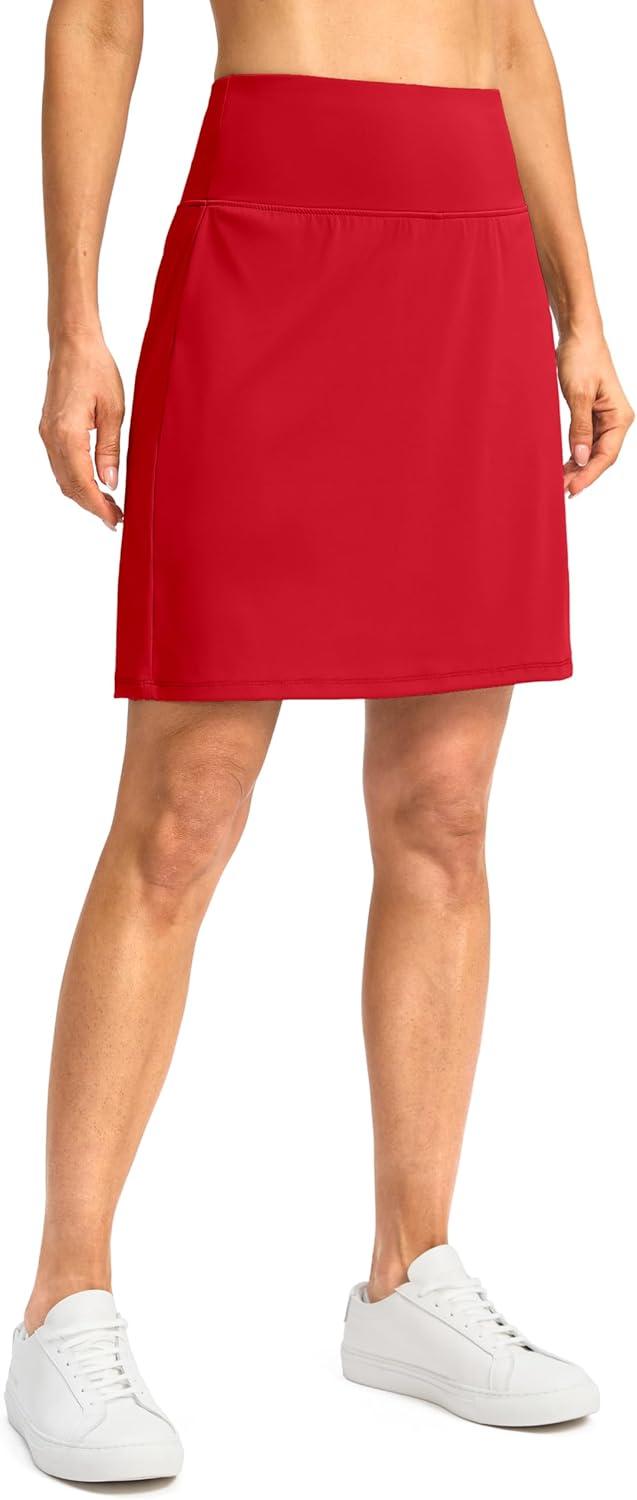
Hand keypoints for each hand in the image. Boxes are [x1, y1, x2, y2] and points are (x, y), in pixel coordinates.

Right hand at [39, 330, 124, 528]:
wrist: (73, 343)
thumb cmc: (95, 368)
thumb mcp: (114, 411)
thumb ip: (110, 449)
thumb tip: (110, 483)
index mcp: (68, 434)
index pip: (82, 483)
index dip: (99, 507)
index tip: (114, 521)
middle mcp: (52, 437)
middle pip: (69, 486)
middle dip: (92, 506)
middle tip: (116, 518)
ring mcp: (47, 433)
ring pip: (62, 478)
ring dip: (84, 495)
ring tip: (109, 504)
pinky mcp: (49, 429)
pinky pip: (60, 464)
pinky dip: (76, 479)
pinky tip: (94, 482)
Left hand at [558, 332, 633, 495]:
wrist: (578, 335)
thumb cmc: (581, 357)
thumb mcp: (578, 394)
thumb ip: (580, 428)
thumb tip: (581, 458)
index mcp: (620, 417)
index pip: (606, 455)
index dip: (589, 474)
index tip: (572, 487)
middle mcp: (615, 420)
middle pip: (600, 457)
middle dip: (582, 474)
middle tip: (560, 489)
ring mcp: (604, 419)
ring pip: (592, 452)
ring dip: (577, 467)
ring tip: (559, 481)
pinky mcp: (592, 415)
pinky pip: (585, 441)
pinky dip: (574, 454)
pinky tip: (563, 465)